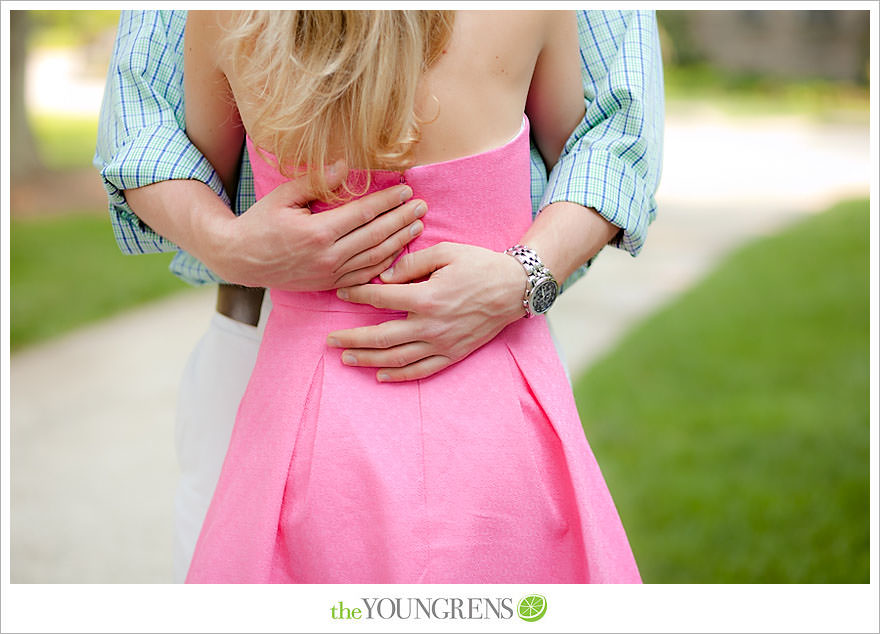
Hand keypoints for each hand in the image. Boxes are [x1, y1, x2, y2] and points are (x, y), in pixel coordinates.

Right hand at [198, 163, 426, 290]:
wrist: (240, 260)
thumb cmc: (260, 223)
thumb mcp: (282, 197)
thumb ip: (316, 181)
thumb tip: (346, 165)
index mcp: (317, 232)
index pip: (363, 214)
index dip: (387, 202)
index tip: (406, 191)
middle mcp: (328, 256)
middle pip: (375, 235)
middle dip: (401, 219)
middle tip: (422, 206)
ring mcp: (330, 274)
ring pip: (375, 258)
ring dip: (400, 241)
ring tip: (418, 226)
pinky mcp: (330, 285)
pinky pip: (365, 275)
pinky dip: (385, 264)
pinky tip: (399, 252)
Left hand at [327, 242, 526, 380]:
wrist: (514, 288)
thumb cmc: (480, 265)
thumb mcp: (445, 252)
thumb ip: (412, 262)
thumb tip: (384, 277)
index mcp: (426, 296)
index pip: (380, 297)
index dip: (356, 294)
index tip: (341, 292)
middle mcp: (431, 325)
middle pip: (381, 336)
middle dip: (352, 339)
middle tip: (330, 340)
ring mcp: (442, 343)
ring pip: (397, 358)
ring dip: (368, 360)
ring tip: (346, 359)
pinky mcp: (453, 354)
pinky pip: (421, 370)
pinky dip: (399, 375)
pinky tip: (380, 375)